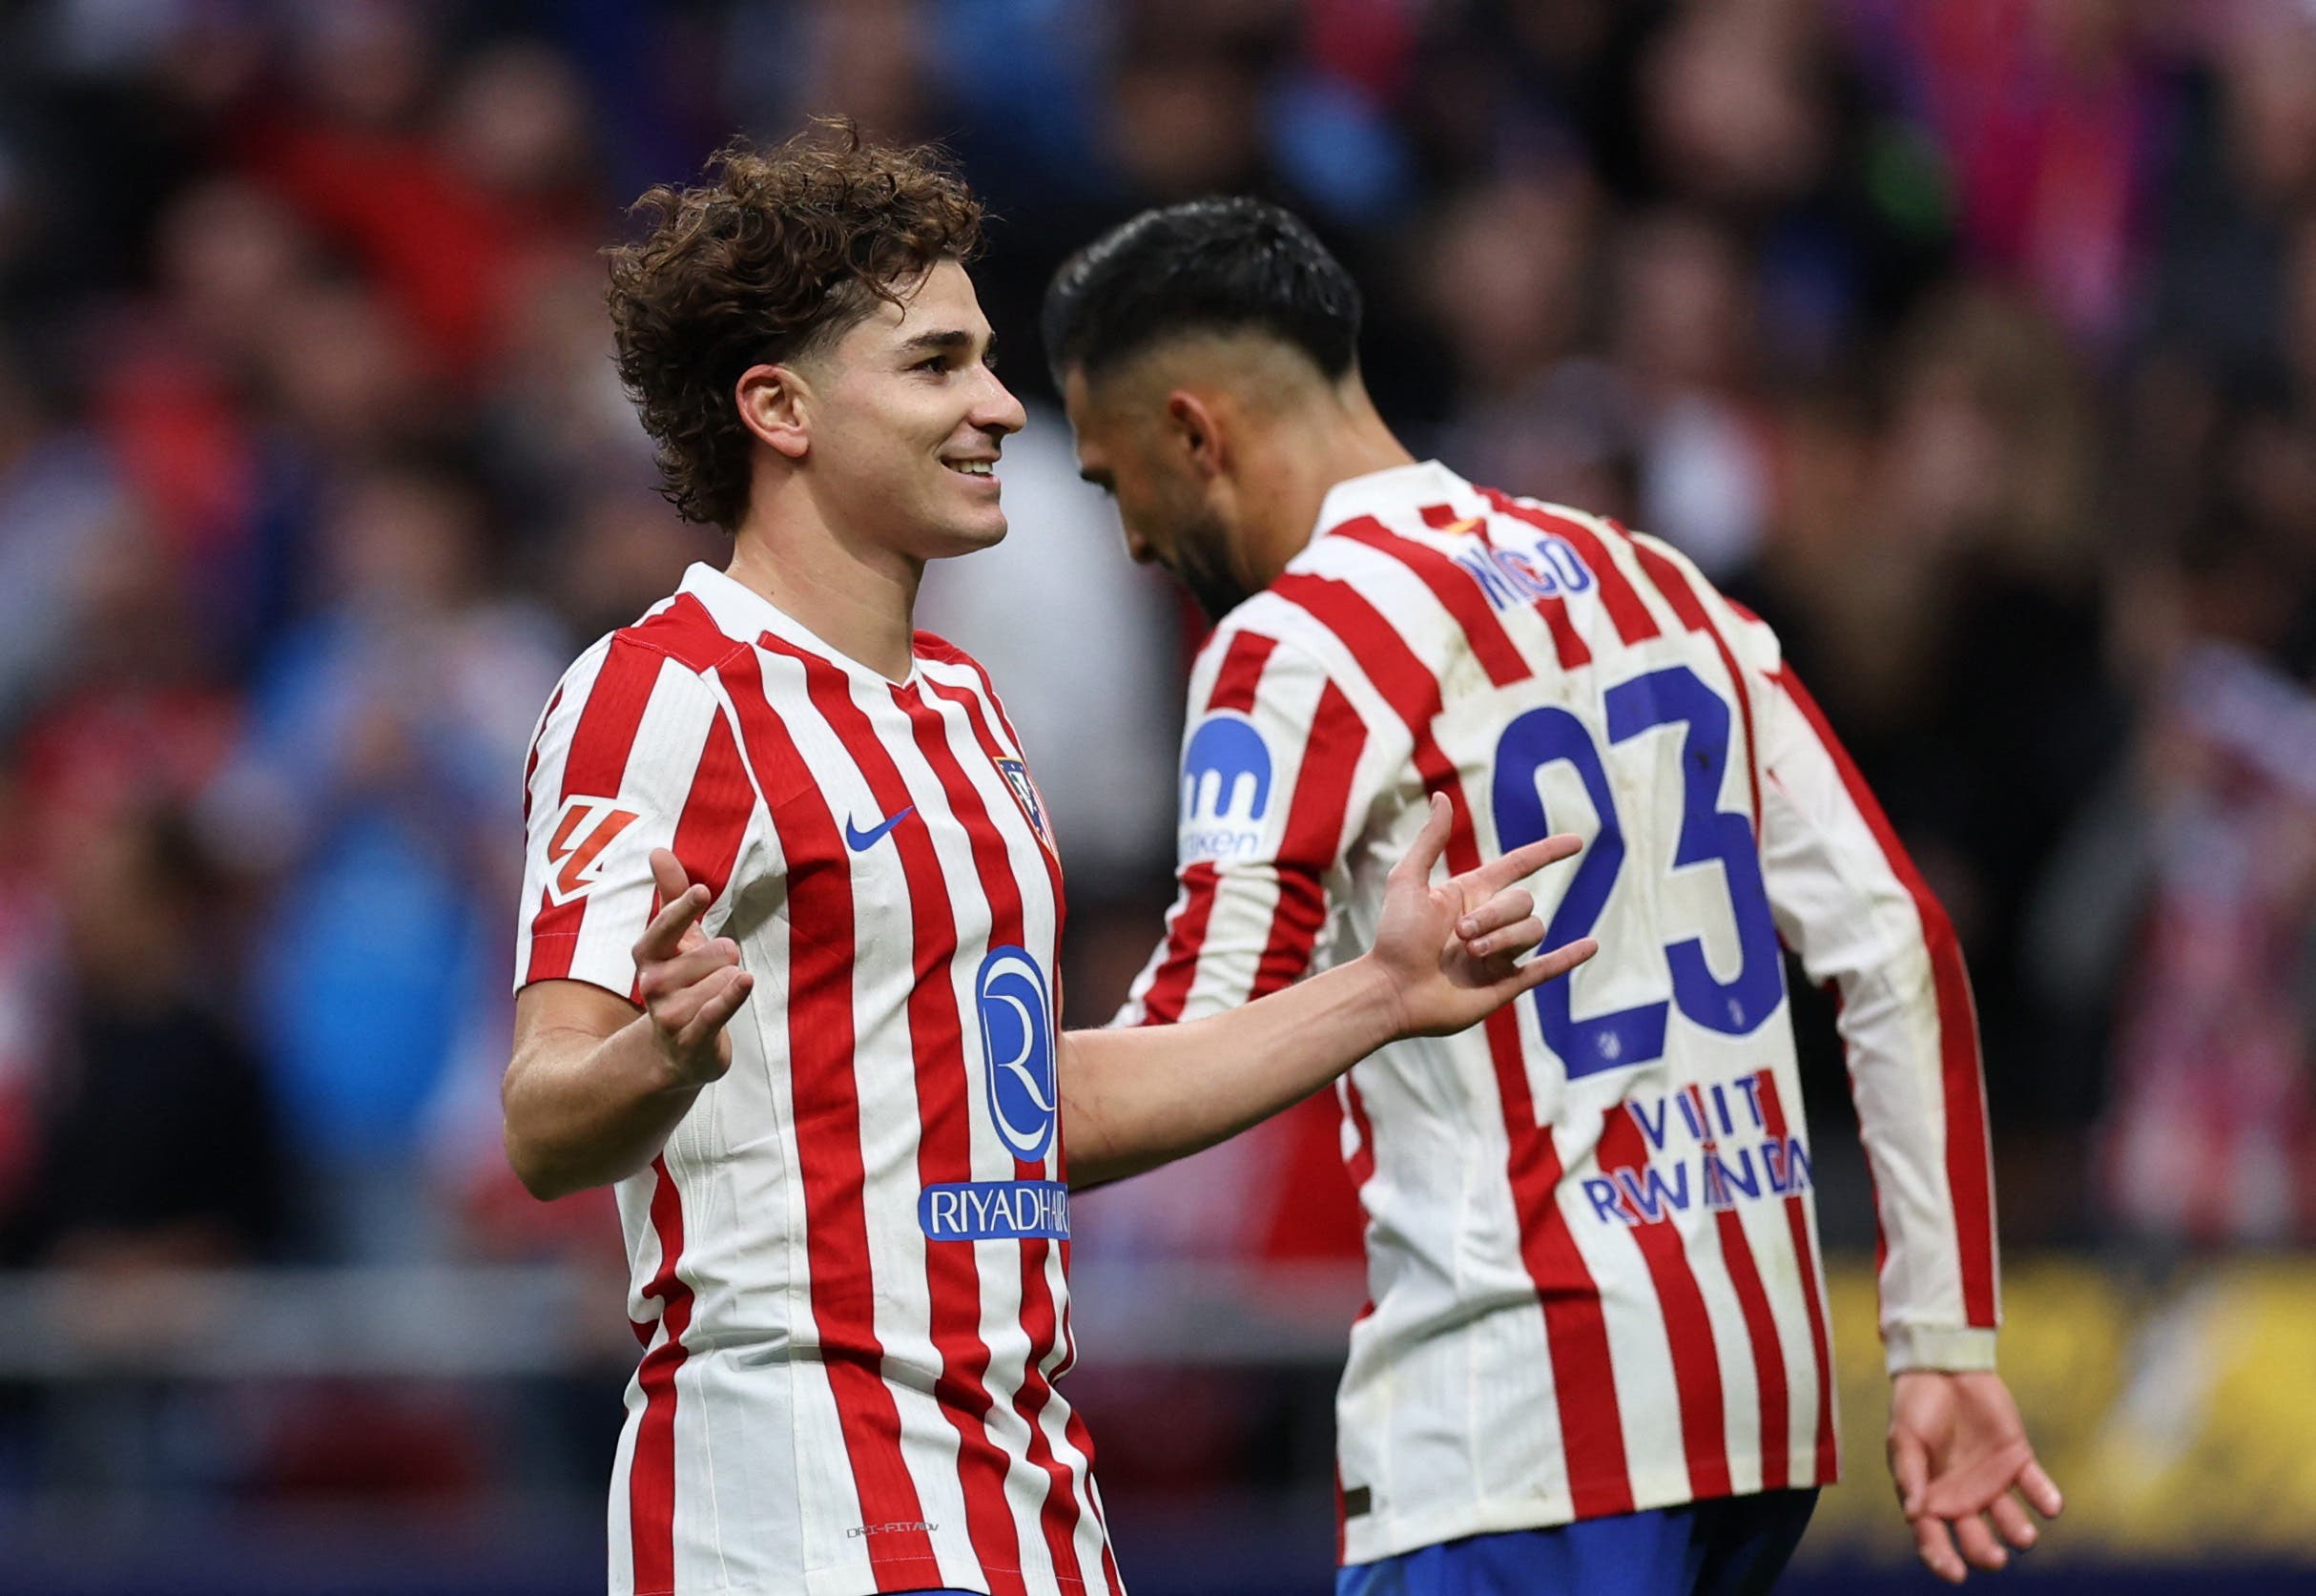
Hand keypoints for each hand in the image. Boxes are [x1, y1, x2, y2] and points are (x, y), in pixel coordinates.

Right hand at [635, 848, 752, 1087]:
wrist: (674, 1051)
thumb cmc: (681, 983)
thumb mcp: (676, 940)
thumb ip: (670, 895)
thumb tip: (657, 850)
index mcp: (647, 955)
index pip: (664, 927)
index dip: (682, 909)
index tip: (701, 891)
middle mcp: (652, 985)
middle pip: (715, 952)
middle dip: (727, 959)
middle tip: (715, 972)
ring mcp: (669, 1015)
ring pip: (725, 978)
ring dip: (731, 982)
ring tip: (717, 994)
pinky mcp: (691, 1041)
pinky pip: (715, 1012)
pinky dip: (730, 997)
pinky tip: (744, 980)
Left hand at [1366, 792, 1594, 1038]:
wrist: (1391, 991)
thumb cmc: (1393, 937)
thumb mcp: (1408, 881)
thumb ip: (1430, 841)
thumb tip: (1442, 797)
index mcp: (1471, 893)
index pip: (1520, 865)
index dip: (1547, 852)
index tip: (1577, 841)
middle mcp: (1490, 921)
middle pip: (1524, 902)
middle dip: (1495, 915)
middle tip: (1459, 934)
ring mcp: (1500, 953)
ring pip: (1533, 932)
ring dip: (1503, 939)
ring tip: (1469, 954)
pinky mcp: (1506, 983)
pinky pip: (1546, 968)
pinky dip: (1569, 957)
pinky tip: (1591, 945)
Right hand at [1888, 1370, 2062, 1582]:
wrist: (1944, 1367)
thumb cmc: (1915, 1406)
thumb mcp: (1904, 1439)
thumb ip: (1909, 1475)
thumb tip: (1914, 1514)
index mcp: (1931, 1497)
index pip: (1934, 1539)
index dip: (1942, 1560)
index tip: (1956, 1573)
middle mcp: (1963, 1497)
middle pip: (1977, 1540)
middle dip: (1986, 1554)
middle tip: (1996, 1557)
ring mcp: (1992, 1481)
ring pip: (2010, 1521)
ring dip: (2019, 1533)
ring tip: (2023, 1536)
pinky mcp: (2018, 1461)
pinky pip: (2036, 1488)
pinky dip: (2046, 1499)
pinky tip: (2050, 1506)